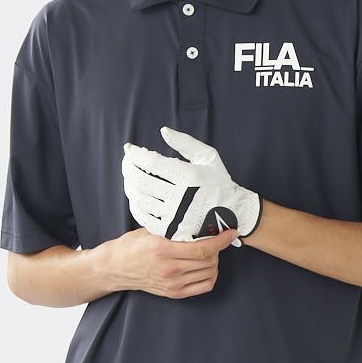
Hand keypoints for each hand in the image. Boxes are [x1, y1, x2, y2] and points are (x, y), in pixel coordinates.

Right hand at [106, 226, 237, 297]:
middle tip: (217, 239)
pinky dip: (211, 275)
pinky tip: (207, 266)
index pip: (202, 247)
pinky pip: (204, 286)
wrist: (114, 268)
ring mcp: (173, 283)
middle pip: (209, 260)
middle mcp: (170, 269)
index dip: (221, 240)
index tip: (230, 233)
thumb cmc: (131, 246)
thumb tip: (198, 220)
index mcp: (163, 250)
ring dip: (215, 261)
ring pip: (209, 272)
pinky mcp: (174, 293)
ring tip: (210, 251)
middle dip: (218, 248)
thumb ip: (173, 228)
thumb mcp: (150, 230)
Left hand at [121, 126, 261, 247]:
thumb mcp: (208, 157)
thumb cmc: (219, 182)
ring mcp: (176, 216)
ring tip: (131, 177)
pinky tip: (137, 196)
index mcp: (190, 176)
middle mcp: (181, 198)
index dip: (135, 154)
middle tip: (127, 161)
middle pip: (141, 181)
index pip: (151, 163)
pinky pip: (144, 217)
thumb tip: (162, 131)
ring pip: (140, 199)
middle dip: (128, 168)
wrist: (234, 214)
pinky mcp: (173, 231)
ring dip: (130, 185)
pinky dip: (135, 205)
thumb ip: (185, 142)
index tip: (129, 149)